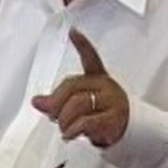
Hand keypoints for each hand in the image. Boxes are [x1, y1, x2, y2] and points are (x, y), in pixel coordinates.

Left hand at [32, 29, 129, 147]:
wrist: (130, 131)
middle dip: (56, 103)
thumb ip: (56, 101)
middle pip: (72, 87)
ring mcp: (110, 101)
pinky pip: (86, 122)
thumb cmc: (103, 114)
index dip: (82, 44)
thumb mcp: (78, 106)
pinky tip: (69, 135)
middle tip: (52, 116)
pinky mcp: (113, 118)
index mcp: (97, 78)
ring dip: (64, 120)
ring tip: (64, 129)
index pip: (91, 58)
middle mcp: (105, 86)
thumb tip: (36, 101)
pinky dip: (72, 130)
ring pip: (77, 104)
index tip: (73, 32)